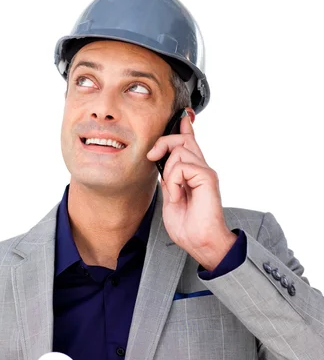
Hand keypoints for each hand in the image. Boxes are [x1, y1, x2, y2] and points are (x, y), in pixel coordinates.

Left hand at [147, 110, 236, 270]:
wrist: (201, 242)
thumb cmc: (189, 227)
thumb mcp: (171, 198)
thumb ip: (169, 180)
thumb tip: (162, 165)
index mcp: (193, 174)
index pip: (189, 144)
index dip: (185, 129)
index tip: (182, 117)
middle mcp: (201, 169)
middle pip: (182, 140)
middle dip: (164, 143)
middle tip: (152, 157)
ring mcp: (205, 172)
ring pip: (180, 150)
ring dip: (169, 172)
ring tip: (174, 193)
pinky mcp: (207, 177)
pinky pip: (183, 166)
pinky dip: (174, 181)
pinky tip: (179, 196)